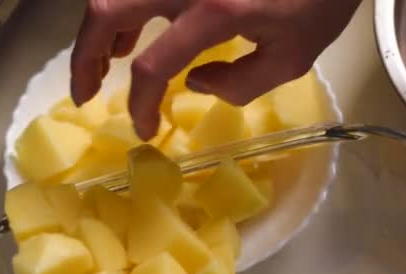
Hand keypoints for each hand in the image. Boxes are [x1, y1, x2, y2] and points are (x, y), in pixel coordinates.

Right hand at [70, 0, 361, 139]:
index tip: (144, 128)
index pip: (153, 66)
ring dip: (98, 30)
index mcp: (214, 12)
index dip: (140, 104)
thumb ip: (241, 83)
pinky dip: (123, 9)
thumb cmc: (320, 0)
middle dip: (84, 58)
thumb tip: (193, 84)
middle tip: (84, 92)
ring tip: (106, 63)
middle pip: (106, 11)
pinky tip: (132, 29)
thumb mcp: (292, 57)